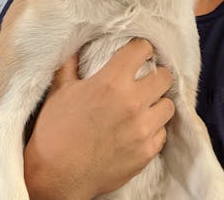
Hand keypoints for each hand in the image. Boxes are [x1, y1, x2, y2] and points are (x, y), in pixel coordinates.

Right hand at [24, 39, 174, 199]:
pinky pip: (163, 132)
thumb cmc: (54, 133)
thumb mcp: (60, 91)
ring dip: (158, 103)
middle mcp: (132, 102)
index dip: (141, 49)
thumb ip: (71, 64)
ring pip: (169, 105)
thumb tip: (76, 46)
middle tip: (145, 81)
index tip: (139, 53)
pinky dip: (154, 130)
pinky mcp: (146, 152)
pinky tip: (139, 130)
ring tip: (145, 107)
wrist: (54, 178)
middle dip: (155, 75)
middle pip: (165, 76)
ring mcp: (142, 128)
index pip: (142, 49)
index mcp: (112, 81)